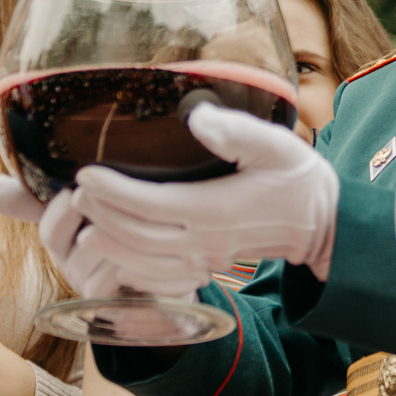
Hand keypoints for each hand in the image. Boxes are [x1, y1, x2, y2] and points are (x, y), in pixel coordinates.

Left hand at [0, 107, 338, 295]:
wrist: (320, 223)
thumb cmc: (296, 177)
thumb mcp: (276, 144)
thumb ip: (236, 132)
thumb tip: (197, 117)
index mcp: (216, 209)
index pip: (151, 204)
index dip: (113, 192)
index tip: (85, 174)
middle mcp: (206, 241)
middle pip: (137, 236)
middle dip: (100, 215)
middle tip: (74, 191)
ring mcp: (205, 259)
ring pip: (141, 262)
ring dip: (108, 242)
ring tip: (83, 219)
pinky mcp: (205, 268)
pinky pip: (157, 279)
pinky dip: (128, 268)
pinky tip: (112, 249)